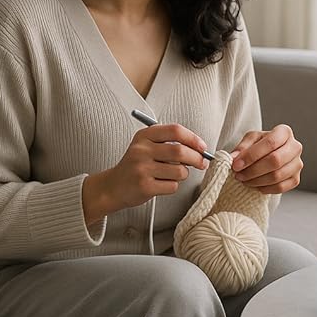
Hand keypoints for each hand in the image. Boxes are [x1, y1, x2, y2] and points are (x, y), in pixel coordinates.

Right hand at [82, 124, 207, 223]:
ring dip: (182, 175)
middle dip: (197, 158)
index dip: (193, 139)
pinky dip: (172, 186)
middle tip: (202, 163)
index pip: (175, 131)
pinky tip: (160, 184)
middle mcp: (141, 150)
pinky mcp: (144, 186)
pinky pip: (172, 186)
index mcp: (144, 136)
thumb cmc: (137, 165)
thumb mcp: (147, 146)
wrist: (113, 186)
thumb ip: (171, 143)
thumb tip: (201, 150)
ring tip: (171, 175)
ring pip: (180, 171)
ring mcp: (142, 168)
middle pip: (180, 151)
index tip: (203, 147)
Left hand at [230, 124, 302, 194]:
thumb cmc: (260, 145)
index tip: (236, 165)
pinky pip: (280, 187)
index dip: (252, 155)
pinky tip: (255, 185)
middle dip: (253, 170)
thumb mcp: (250, 140)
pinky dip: (265, 189)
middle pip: (275, 160)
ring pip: (277, 176)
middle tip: (238, 175)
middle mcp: (295, 147)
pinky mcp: (296, 179)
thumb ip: (242, 147)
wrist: (269, 154)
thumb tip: (234, 158)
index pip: (270, 143)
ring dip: (257, 181)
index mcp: (284, 132)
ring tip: (244, 180)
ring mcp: (297, 164)